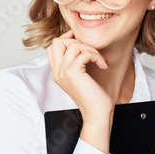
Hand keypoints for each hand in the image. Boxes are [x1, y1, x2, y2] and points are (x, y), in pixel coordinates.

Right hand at [46, 29, 114, 153]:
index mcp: (57, 72)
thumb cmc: (93, 97)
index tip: (79, 40)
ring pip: (73, 45)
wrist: (96, 114)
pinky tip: (103, 65)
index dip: (65, 39)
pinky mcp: (72, 72)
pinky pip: (84, 53)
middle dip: (76, 41)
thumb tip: (80, 45)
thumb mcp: (80, 77)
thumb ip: (75, 63)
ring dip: (90, 49)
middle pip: (57, 42)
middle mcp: (57, 71)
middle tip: (91, 51)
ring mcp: (63, 72)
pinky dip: (96, 56)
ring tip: (99, 60)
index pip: (52, 47)